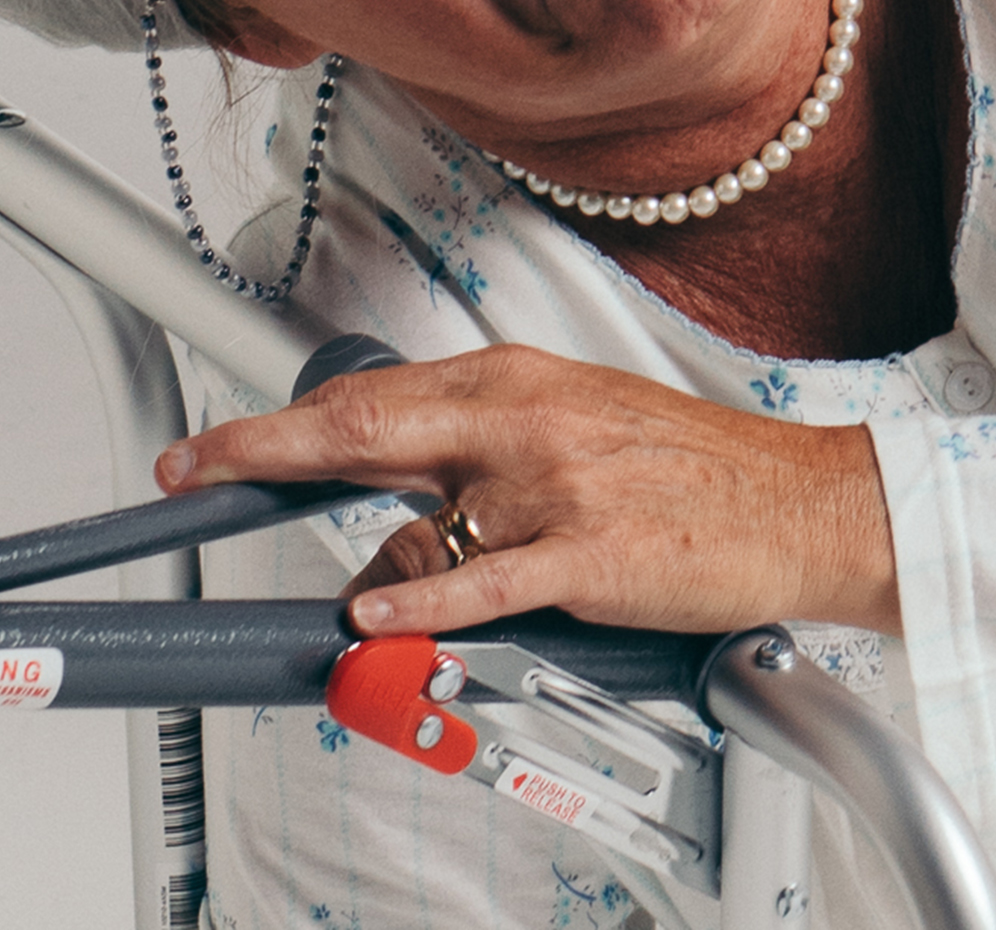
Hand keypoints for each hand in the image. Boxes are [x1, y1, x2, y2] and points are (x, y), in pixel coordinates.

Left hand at [155, 345, 901, 639]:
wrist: (799, 500)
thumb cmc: (690, 466)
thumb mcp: (572, 433)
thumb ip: (473, 475)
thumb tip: (388, 539)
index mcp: (516, 381)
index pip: (370, 395)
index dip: (280, 423)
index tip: (217, 445)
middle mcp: (523, 419)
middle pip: (364, 425)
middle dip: (264, 450)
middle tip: (195, 471)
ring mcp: (554, 484)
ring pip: (422, 525)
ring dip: (384, 577)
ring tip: (386, 609)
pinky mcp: (589, 552)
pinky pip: (484, 582)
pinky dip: (423, 603)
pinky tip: (380, 615)